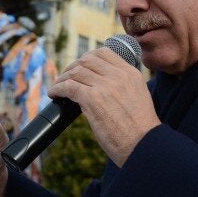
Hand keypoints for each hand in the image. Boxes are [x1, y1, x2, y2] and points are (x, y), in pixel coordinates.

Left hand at [49, 47, 159, 166]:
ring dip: (63, 78)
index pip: (105, 53)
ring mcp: (105, 86)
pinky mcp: (93, 99)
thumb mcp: (138, 96)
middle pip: (88, 60)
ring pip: (76, 72)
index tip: (80, 66)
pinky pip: (69, 87)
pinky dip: (58, 88)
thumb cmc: (139, 129)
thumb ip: (123, 85)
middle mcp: (119, 76)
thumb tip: (100, 82)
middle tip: (66, 76)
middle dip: (73, 66)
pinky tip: (54, 94)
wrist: (143, 145)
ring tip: (58, 86)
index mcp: (131, 73)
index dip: (88, 58)